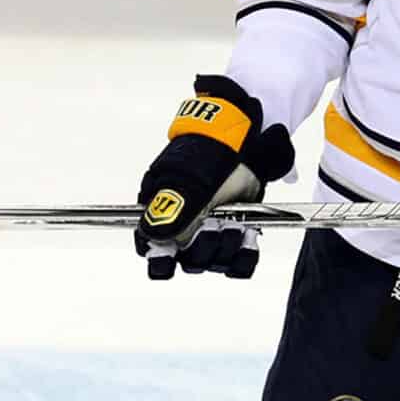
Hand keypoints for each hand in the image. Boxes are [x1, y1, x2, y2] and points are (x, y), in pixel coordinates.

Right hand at [135, 75, 296, 279]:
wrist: (244, 139)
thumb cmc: (208, 151)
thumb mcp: (189, 176)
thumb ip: (172, 205)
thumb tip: (153, 233)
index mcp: (162, 212)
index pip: (152, 249)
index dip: (161, 259)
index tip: (172, 257)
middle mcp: (185, 226)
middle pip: (188, 260)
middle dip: (203, 248)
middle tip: (215, 226)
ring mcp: (210, 230)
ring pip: (214, 261)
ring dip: (226, 248)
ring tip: (234, 224)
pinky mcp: (235, 232)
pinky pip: (238, 262)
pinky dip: (244, 255)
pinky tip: (247, 237)